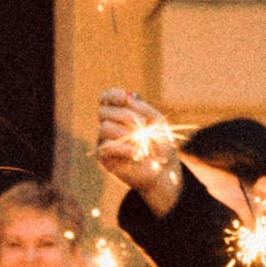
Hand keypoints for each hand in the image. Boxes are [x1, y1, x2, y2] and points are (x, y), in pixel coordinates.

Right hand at [96, 88, 179, 213]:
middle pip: (103, 111)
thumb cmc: (160, 145)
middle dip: (124, 115)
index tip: (125, 98)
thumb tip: (128, 98)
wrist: (162, 171)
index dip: (112, 95)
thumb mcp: (158, 122)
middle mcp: (109, 126)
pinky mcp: (104, 158)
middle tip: (142, 124)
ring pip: (103, 128)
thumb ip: (144, 109)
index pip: (106, 98)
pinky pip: (106, 147)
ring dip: (125, 132)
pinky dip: (124, 148)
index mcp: (120, 114)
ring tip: (141, 140)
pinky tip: (138, 154)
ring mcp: (104, 141)